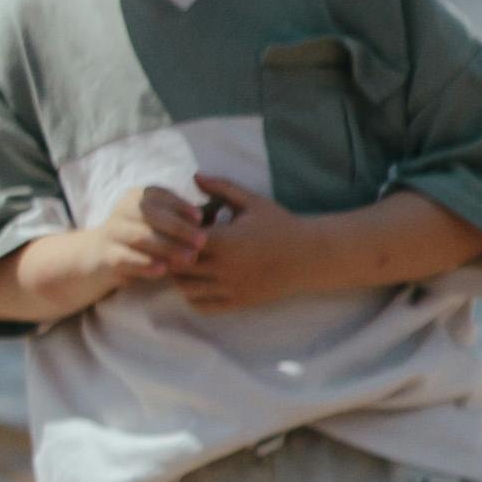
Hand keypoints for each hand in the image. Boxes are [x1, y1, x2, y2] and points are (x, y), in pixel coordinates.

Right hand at [89, 185, 211, 280]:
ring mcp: (112, 233)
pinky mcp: (105, 256)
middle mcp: (122, 211)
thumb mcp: (156, 221)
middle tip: (202, 241)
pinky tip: (163, 271)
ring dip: (166, 247)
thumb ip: (179, 217)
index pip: (157, 195)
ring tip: (189, 258)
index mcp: (136, 198)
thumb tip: (214, 217)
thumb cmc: (141, 237)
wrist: (98, 256)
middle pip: (149, 214)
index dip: (179, 205)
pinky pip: (125, 258)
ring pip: (139, 237)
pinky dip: (144, 264)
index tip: (200, 218)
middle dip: (178, 227)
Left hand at [170, 176, 336, 312]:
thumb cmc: (280, 224)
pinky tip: (200, 283)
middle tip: (175, 247)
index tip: (177, 228)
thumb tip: (195, 175)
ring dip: (179, 278)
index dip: (172, 235)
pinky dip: (193, 297)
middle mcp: (224, 267)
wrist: (310, 255)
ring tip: (186, 265)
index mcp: (224, 240)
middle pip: (176, 267)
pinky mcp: (238, 302)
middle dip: (171, 256)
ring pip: (185, 289)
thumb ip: (222, 187)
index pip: (179, 241)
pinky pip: (202, 307)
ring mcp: (230, 287)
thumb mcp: (253, 202)